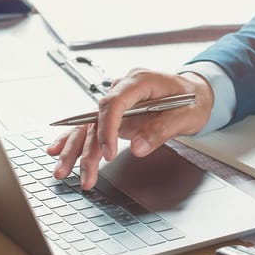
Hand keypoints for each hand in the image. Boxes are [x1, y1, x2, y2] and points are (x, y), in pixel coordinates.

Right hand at [47, 69, 213, 189]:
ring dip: (75, 149)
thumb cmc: (193, 100)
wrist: (197, 92)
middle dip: (85, 147)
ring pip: (89, 125)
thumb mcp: (186, 115)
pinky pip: (92, 126)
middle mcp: (124, 88)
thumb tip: (136, 148)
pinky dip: (75, 139)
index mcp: (140, 81)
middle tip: (83, 173)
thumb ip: (161, 130)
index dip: (107, 128)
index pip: (114, 102)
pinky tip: (57, 150)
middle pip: (96, 117)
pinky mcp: (117, 114)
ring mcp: (118, 101)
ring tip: (63, 171)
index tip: (108, 153)